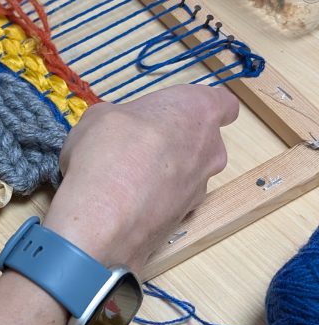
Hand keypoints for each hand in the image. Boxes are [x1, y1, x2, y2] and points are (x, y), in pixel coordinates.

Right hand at [44, 84, 238, 273]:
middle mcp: (210, 151)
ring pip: (186, 177)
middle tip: (139, 144)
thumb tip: (114, 129)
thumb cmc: (112, 147)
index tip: (181, 111)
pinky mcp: (182, 220)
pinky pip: (169, 203)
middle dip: (175, 144)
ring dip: (162, 176)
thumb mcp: (102, 114)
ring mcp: (199, 190)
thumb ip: (122, 119)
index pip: (223, 104)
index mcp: (199, 112)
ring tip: (124, 177)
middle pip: (202, 143)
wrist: (105, 211)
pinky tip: (122, 201)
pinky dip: (151, 201)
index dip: (200, 108)